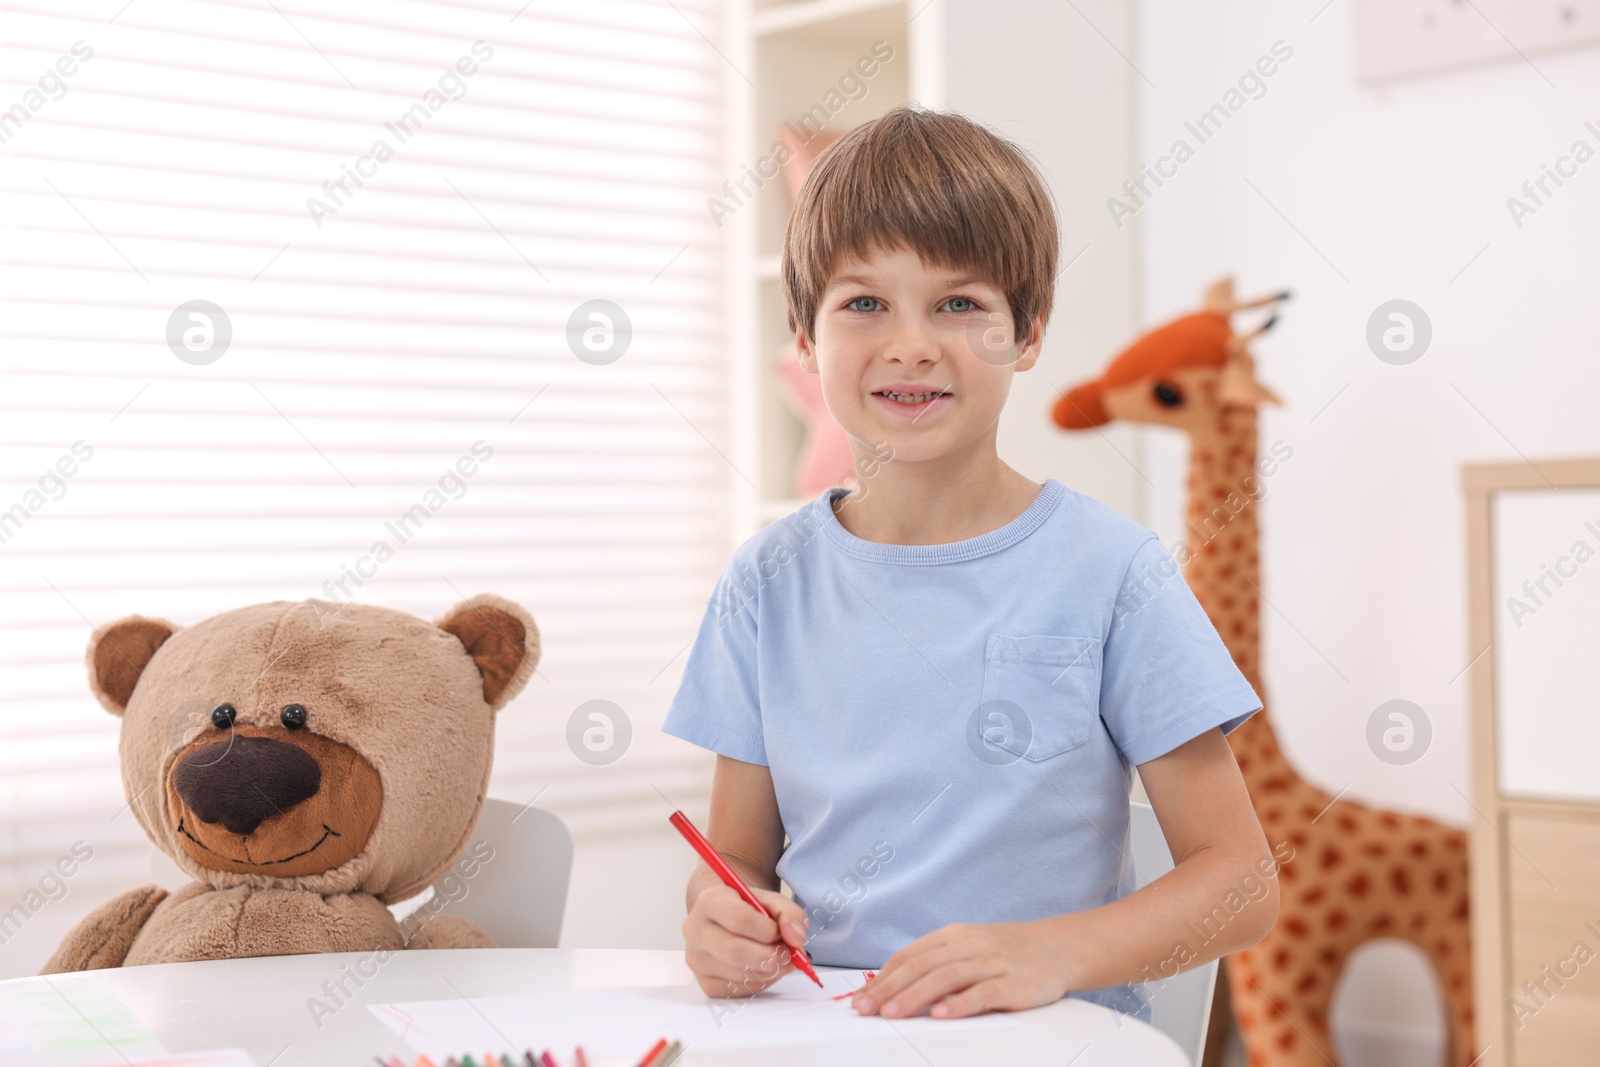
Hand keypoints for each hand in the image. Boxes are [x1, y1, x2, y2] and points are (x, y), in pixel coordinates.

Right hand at [684, 884, 809, 998]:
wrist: (727, 920)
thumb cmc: (749, 910)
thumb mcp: (771, 902)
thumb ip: (790, 914)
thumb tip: (796, 939)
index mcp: (709, 901)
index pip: (738, 919)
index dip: (767, 930)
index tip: (780, 933)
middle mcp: (695, 930)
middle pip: (734, 951)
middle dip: (769, 956)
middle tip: (787, 955)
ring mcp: (696, 958)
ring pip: (737, 974)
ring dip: (768, 971)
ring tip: (778, 960)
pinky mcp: (704, 982)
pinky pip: (736, 990)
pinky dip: (759, 983)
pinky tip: (763, 970)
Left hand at [853, 921, 1073, 1018]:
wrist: (1057, 947)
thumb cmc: (1006, 952)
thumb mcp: (968, 949)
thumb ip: (936, 964)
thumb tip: (893, 986)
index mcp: (953, 936)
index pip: (909, 956)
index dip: (883, 977)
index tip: (861, 998)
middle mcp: (969, 945)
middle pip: (921, 966)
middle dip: (889, 989)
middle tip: (866, 1008)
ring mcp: (991, 962)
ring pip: (946, 977)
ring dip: (915, 996)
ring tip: (893, 1013)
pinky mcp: (1013, 982)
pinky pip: (983, 993)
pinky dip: (960, 1004)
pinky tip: (942, 1014)